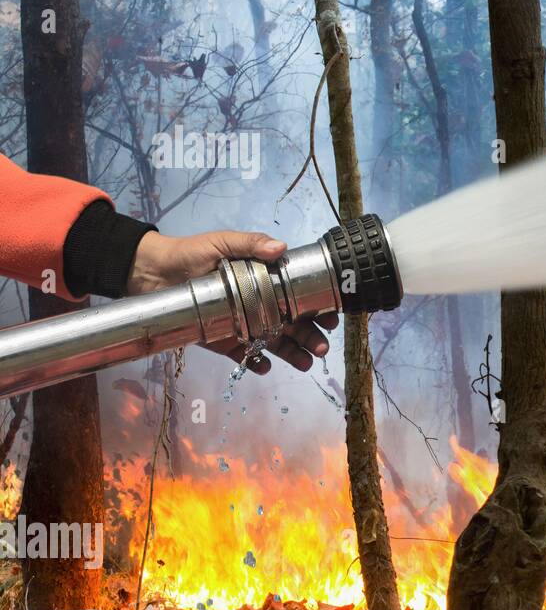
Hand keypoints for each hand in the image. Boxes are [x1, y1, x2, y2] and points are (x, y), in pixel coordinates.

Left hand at [128, 230, 339, 373]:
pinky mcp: (223, 340)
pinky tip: (265, 366)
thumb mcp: (223, 242)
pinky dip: (256, 363)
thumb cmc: (189, 253)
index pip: (299, 295)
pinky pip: (244, 356)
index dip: (317, 307)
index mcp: (265, 279)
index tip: (330, 317)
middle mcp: (259, 303)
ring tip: (305, 363)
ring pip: (275, 342)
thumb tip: (281, 248)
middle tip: (321, 347)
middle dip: (310, 336)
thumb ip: (250, 244)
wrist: (151, 272)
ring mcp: (243, 323)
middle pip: (293, 324)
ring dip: (292, 353)